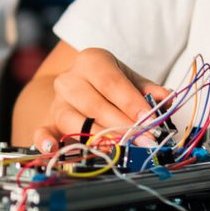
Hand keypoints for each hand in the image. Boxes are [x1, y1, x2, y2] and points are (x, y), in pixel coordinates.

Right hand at [28, 47, 167, 154]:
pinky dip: (45, 141)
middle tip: (144, 142)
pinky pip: (42, 131)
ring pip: (75, 121)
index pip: (112, 83)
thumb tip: (167, 100)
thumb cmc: (108, 82)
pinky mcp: (49, 121)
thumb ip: (148, 90)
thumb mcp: (130, 79)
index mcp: (92, 61)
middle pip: (95, 105)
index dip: (132, 103)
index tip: (151, 121)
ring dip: (99, 138)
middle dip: (123, 126)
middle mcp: (70, 79)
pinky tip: (52, 149)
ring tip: (119, 148)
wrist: (77, 85)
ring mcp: (58, 101)